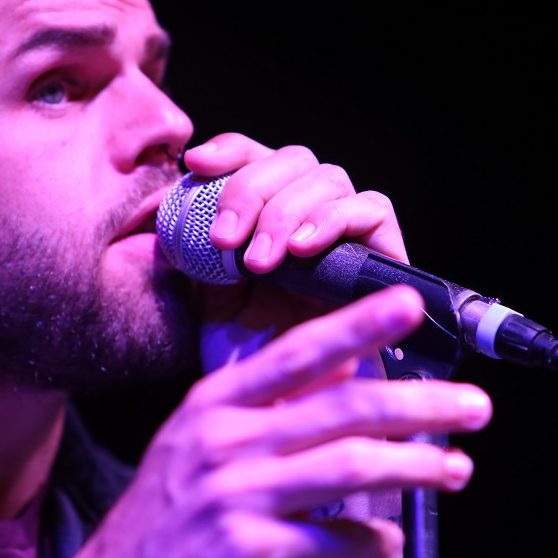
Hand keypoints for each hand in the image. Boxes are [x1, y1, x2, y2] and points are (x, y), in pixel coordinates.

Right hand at [30, 285, 492, 557]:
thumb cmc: (169, 511)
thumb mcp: (205, 440)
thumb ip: (271, 400)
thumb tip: (346, 364)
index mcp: (215, 403)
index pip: (297, 351)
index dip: (357, 324)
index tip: (410, 304)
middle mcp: (223, 439)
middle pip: (341, 409)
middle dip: (418, 404)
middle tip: (474, 406)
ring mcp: (233, 494)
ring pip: (347, 467)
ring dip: (413, 466)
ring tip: (457, 469)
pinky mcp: (246, 550)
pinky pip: (329, 538)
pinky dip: (367, 538)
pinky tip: (389, 539)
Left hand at [182, 132, 406, 362]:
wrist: (293, 407)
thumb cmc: (250, 354)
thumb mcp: (208, 298)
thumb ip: (196, 250)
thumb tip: (172, 204)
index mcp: (267, 211)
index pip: (253, 155)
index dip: (227, 151)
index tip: (195, 163)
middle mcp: (311, 211)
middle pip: (291, 160)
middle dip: (250, 189)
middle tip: (223, 239)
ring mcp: (350, 228)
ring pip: (328, 178)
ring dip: (286, 212)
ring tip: (258, 261)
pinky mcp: (385, 250)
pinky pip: (373, 209)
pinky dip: (334, 221)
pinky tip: (302, 250)